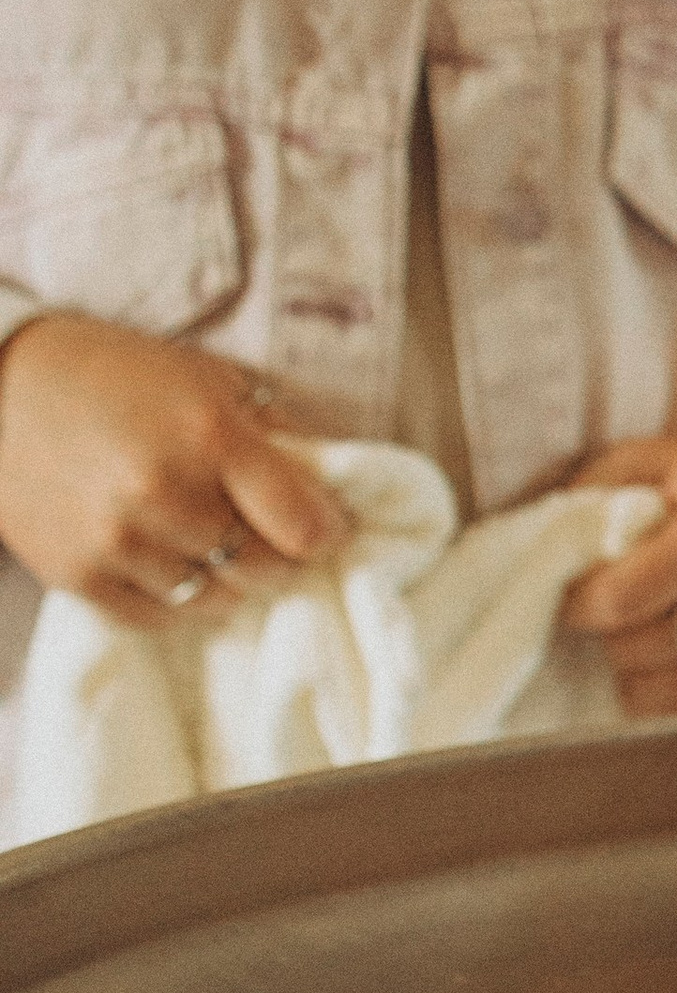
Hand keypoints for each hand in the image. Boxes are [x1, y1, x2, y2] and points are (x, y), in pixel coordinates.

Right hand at [0, 313, 344, 623]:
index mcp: (209, 435)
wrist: (2, 389)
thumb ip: (272, 430)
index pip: (301, 523)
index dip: (325, 531)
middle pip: (263, 569)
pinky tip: (177, 565)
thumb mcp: (207, 377)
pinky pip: (155, 618)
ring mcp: (116, 540)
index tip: (326, 527)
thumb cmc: (116, 374)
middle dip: (281, 558)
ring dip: (228, 581)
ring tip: (221, 549)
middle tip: (276, 540)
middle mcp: (164, 493)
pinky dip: (177, 600)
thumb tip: (328, 486)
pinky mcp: (77, 575)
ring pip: (213, 599)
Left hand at [558, 422, 676, 716]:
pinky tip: (669, 647)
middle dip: (603, 631)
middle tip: (607, 603)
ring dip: (629, 663)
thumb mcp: (663, 458)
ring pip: (649, 694)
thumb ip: (599, 486)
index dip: (574, 602)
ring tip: (640, 625)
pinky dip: (662, 686)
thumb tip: (540, 531)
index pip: (613, 603)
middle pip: (629, 653)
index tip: (567, 590)